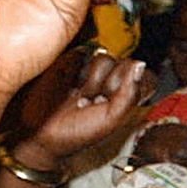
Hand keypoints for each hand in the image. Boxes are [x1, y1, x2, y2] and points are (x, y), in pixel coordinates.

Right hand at [12, 52, 151, 171]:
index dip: (132, 85)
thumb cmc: (78, 133)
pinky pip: (83, 52)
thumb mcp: (110, 121)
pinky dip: (77, 68)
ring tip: (80, 96)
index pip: (145, 75)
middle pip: (125, 65)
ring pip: (105, 58)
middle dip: (110, 85)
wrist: (41, 134)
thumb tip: (140, 65)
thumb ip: (129, 95)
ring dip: (92, 80)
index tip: (116, 103)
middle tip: (94, 103)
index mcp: (127, 95)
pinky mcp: (72, 59)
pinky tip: (69, 85)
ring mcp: (93, 69)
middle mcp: (112, 80)